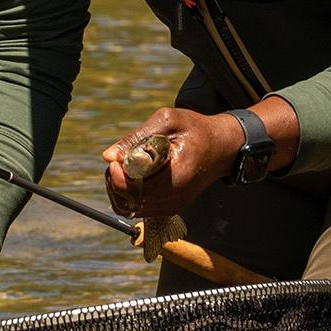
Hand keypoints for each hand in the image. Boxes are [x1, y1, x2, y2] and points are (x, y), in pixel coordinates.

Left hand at [100, 107, 244, 221]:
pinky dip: (129, 193)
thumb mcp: (167, 121)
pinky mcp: (170, 207)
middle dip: (114, 181)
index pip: (132, 190)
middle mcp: (174, 198)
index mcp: (176, 177)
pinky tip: (135, 175)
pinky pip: (138, 208)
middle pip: (126, 202)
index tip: (118, 158)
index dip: (117, 175)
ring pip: (129, 208)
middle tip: (120, 160)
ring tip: (127, 166)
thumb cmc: (196, 130)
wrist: (222, 147)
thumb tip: (108, 156)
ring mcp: (172, 206)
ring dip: (120, 188)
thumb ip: (136, 138)